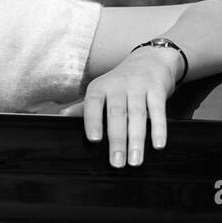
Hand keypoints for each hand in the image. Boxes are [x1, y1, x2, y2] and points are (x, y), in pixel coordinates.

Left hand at [81, 47, 180, 167]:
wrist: (151, 59)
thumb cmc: (120, 82)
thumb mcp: (101, 90)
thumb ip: (84, 106)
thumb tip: (62, 116)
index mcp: (99, 88)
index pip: (93, 104)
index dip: (93, 121)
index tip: (94, 140)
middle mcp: (118, 86)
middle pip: (117, 114)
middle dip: (117, 140)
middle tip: (117, 163)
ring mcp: (139, 86)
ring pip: (137, 114)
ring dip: (136, 139)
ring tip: (135, 161)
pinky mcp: (158, 89)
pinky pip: (158, 110)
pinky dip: (159, 128)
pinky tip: (158, 145)